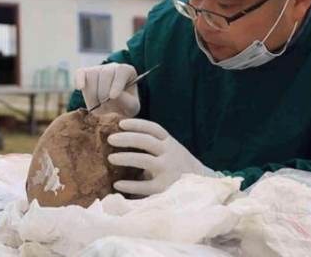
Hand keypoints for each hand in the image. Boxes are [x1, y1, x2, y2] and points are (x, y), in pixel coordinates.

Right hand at [74, 63, 139, 116]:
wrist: (112, 109)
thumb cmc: (124, 106)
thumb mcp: (131, 107)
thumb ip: (127, 102)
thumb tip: (114, 96)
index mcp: (127, 72)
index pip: (122, 71)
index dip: (117, 84)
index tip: (112, 97)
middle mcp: (112, 67)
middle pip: (106, 74)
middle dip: (103, 94)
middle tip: (104, 109)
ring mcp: (98, 69)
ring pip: (93, 76)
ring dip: (93, 95)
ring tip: (96, 108)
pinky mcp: (85, 74)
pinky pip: (80, 73)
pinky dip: (79, 80)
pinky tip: (80, 88)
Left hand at [107, 119, 222, 195]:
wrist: (199, 186)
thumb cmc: (176, 165)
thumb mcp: (169, 150)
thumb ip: (152, 145)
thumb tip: (122, 137)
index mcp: (169, 142)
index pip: (153, 128)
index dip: (137, 124)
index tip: (121, 123)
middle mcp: (169, 153)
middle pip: (146, 141)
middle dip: (127, 138)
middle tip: (110, 139)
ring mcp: (168, 169)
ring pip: (144, 160)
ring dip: (126, 158)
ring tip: (110, 158)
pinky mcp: (165, 187)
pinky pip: (144, 185)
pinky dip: (130, 185)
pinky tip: (117, 184)